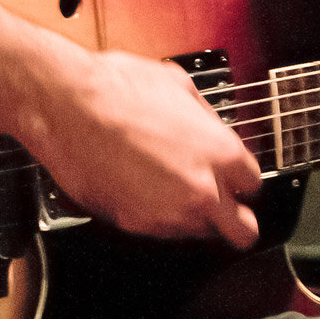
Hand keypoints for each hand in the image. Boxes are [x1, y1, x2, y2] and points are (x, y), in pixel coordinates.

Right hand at [16, 51, 260, 248]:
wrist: (66, 106)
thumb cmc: (116, 89)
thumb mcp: (180, 85)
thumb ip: (206, 119)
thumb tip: (211, 129)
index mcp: (220, 153)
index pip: (253, 185)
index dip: (241, 179)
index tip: (232, 177)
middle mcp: (200, 190)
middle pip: (241, 230)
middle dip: (236, 220)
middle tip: (223, 208)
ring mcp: (167, 213)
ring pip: (198, 233)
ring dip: (191, 215)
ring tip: (167, 186)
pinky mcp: (134, 224)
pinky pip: (160, 230)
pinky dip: (156, 215)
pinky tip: (141, 187)